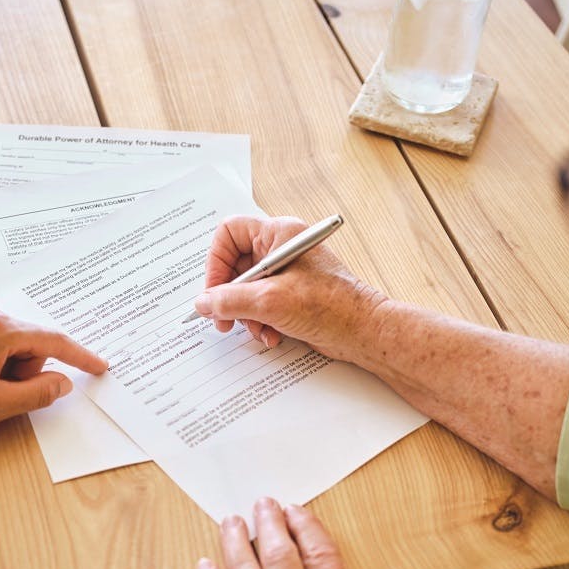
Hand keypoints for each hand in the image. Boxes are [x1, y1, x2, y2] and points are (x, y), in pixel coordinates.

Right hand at [192, 216, 389, 367]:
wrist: (364, 332)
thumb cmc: (332, 306)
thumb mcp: (270, 301)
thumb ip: (229, 300)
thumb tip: (204, 303)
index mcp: (279, 234)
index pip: (229, 234)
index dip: (216, 262)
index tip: (214, 291)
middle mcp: (281, 248)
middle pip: (235, 266)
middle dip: (229, 297)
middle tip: (224, 319)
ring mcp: (287, 272)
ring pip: (246, 289)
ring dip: (246, 315)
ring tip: (259, 329)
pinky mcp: (291, 295)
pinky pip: (261, 304)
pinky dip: (260, 322)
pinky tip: (272, 334)